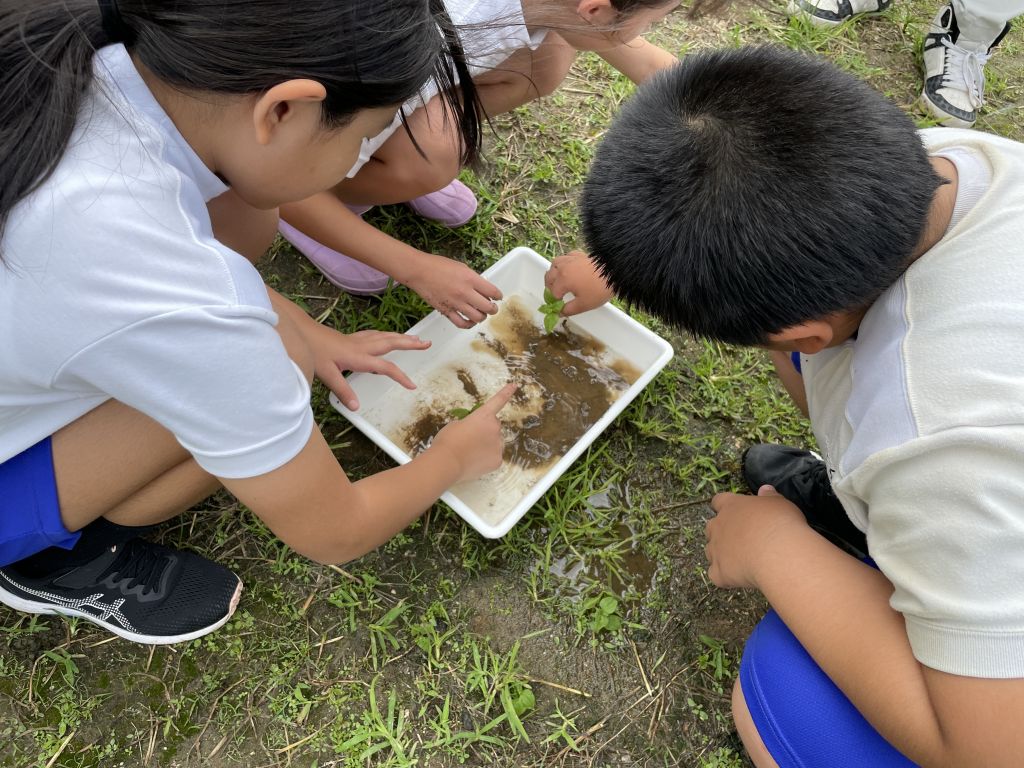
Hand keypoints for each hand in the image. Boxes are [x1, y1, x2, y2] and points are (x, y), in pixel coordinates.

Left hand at [306, 324, 430, 409]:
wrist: (302, 332)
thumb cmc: (313, 352)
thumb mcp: (327, 375)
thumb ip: (343, 391)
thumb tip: (357, 408)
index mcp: (359, 357)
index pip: (385, 367)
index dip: (400, 376)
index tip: (412, 385)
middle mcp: (362, 346)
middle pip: (391, 343)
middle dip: (410, 344)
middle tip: (427, 344)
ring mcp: (358, 339)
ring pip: (385, 336)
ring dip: (402, 337)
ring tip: (416, 339)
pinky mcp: (352, 337)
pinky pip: (376, 334)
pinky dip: (387, 335)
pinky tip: (388, 336)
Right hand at [405, 252, 501, 328]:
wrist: (420, 271)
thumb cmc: (439, 266)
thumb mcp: (462, 267)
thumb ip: (473, 279)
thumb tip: (482, 289)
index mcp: (471, 279)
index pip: (493, 292)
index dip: (498, 296)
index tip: (498, 297)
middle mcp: (465, 292)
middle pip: (488, 307)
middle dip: (493, 309)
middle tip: (492, 308)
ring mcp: (456, 303)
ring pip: (477, 317)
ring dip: (482, 317)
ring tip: (481, 314)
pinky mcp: (446, 311)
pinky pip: (462, 323)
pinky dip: (469, 324)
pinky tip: (470, 321)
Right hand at [429, 383, 516, 481]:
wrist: (447, 463)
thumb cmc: (447, 441)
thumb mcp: (455, 425)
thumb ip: (468, 424)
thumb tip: (472, 432)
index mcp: (483, 416)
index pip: (497, 401)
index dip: (506, 392)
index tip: (515, 385)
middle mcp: (495, 428)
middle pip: (494, 426)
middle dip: (486, 430)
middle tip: (470, 439)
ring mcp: (498, 445)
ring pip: (495, 442)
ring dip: (486, 444)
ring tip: (470, 452)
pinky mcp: (498, 460)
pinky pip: (493, 456)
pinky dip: (486, 458)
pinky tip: (474, 462)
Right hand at [544, 250, 613, 316]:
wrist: (615, 272)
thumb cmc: (599, 289)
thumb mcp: (584, 304)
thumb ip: (569, 310)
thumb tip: (559, 313)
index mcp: (563, 280)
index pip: (553, 293)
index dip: (555, 301)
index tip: (558, 306)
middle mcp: (563, 268)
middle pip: (549, 277)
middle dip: (550, 287)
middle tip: (556, 295)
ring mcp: (571, 259)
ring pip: (555, 264)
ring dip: (554, 273)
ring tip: (558, 280)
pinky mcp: (579, 254)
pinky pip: (566, 257)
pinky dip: (564, 263)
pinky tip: (569, 268)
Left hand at [705, 485, 807, 589]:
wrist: (778, 554)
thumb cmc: (781, 524)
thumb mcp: (780, 504)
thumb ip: (770, 497)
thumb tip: (764, 489)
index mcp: (732, 506)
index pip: (719, 500)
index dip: (724, 506)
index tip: (732, 511)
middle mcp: (718, 526)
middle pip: (710, 527)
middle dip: (721, 532)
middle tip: (740, 539)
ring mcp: (716, 550)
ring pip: (710, 551)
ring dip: (721, 554)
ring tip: (740, 561)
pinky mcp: (719, 572)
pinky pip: (715, 575)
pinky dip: (724, 577)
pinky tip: (738, 579)